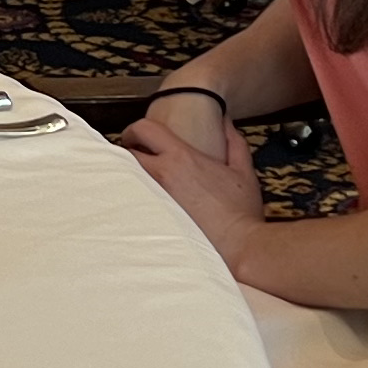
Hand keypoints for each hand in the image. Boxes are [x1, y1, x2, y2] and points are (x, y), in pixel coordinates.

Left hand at [123, 98, 263, 262]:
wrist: (237, 246)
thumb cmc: (240, 211)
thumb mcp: (242, 171)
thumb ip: (232, 142)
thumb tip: (225, 121)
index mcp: (180, 158)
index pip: (144, 129)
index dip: (135, 129)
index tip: (136, 135)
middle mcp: (160, 176)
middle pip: (126, 154)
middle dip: (128, 153)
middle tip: (136, 158)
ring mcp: (152, 200)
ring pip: (126, 179)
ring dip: (130, 176)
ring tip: (139, 181)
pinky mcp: (150, 221)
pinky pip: (133, 203)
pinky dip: (134, 199)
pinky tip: (144, 204)